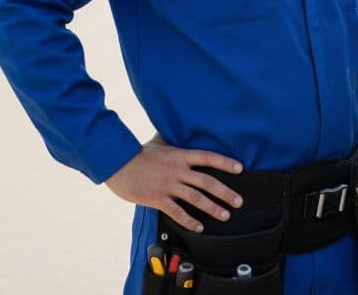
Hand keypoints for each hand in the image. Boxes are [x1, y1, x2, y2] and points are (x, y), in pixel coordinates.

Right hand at [104, 133, 244, 232]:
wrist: (117, 164)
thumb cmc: (137, 153)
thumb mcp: (157, 143)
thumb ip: (170, 140)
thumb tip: (173, 130)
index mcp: (180, 155)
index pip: (208, 157)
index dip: (225, 163)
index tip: (240, 169)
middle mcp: (178, 170)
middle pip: (207, 181)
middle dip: (225, 193)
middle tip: (239, 201)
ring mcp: (168, 185)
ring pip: (196, 198)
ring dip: (212, 208)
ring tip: (225, 215)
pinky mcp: (157, 198)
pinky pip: (176, 212)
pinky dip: (189, 220)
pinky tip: (199, 227)